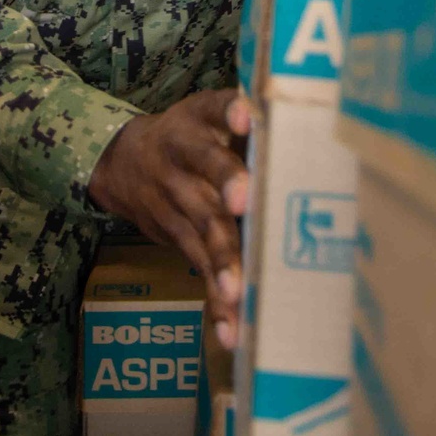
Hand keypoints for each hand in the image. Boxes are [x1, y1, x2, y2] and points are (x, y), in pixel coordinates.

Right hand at [89, 90, 251, 349]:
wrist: (123, 162)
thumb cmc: (192, 135)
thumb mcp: (209, 113)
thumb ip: (250, 116)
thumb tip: (312, 117)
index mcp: (199, 118)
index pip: (214, 107)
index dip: (229, 111)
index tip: (246, 118)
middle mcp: (184, 155)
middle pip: (207, 169)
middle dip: (226, 186)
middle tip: (242, 202)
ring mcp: (175, 196)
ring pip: (201, 227)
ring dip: (220, 260)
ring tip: (237, 291)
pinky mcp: (174, 236)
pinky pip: (197, 266)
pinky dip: (214, 300)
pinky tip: (231, 329)